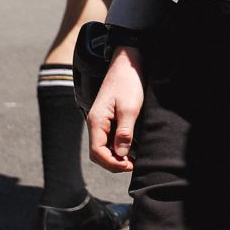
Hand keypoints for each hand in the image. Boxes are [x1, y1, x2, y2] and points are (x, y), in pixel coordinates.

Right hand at [86, 47, 143, 172]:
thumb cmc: (128, 83)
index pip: (97, 152)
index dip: (112, 163)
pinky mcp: (109, 118)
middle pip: (98, 153)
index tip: (129, 166)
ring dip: (116, 156)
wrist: (127, 62)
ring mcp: (101, 121)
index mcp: (96, 121)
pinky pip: (109, 138)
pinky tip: (131, 148)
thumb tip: (120, 154)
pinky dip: (118, 147)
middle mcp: (95, 123)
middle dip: (113, 163)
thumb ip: (124, 132)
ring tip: (133, 160)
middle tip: (133, 165)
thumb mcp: (130, 108)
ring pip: (104, 146)